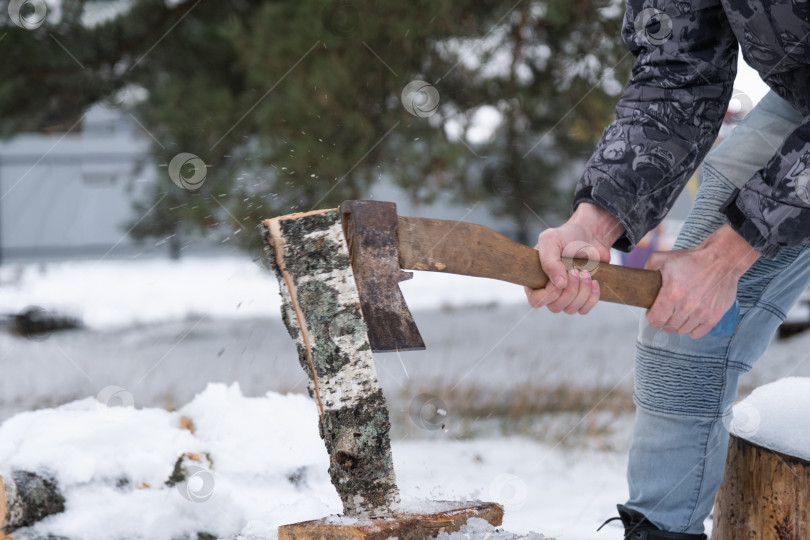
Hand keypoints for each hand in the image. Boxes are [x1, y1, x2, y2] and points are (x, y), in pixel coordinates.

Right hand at [525, 203, 623, 313]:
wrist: (589, 236)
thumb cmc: (566, 236)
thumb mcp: (551, 240)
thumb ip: (549, 261)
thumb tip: (559, 285)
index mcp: (535, 280)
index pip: (536, 301)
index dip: (551, 293)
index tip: (564, 273)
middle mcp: (548, 292)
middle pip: (555, 307)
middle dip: (570, 290)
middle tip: (576, 270)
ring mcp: (565, 297)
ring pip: (571, 309)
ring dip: (582, 292)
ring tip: (585, 272)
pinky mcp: (581, 298)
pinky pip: (584, 310)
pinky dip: (592, 298)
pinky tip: (595, 282)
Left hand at [645, 223, 759, 338]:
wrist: (721, 259)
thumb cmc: (691, 259)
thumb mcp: (661, 258)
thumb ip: (646, 269)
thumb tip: (638, 282)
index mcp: (672, 293)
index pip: (654, 320)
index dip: (651, 316)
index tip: (653, 311)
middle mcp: (687, 306)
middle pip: (667, 327)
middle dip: (663, 320)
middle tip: (666, 311)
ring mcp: (702, 313)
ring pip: (681, 331)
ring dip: (677, 324)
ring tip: (678, 313)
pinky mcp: (714, 316)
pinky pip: (697, 334)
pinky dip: (691, 328)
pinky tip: (690, 318)